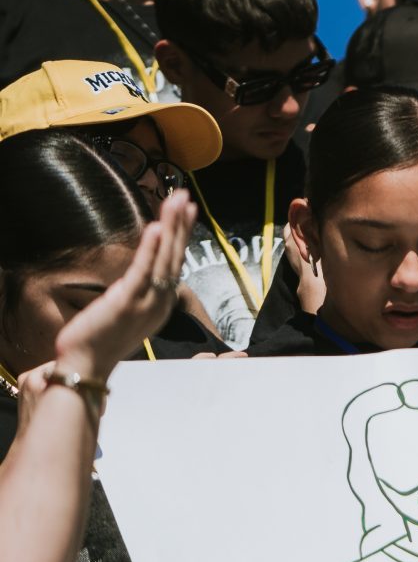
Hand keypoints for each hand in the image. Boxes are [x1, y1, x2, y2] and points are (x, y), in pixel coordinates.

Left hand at [53, 186, 190, 378]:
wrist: (87, 363)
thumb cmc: (101, 341)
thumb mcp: (124, 313)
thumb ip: (132, 294)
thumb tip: (134, 279)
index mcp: (160, 303)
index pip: (174, 262)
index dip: (181, 236)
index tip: (186, 213)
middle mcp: (160, 301)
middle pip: (175, 255)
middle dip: (181, 224)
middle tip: (186, 197)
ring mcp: (147, 301)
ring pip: (165, 258)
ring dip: (172, 227)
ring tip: (177, 202)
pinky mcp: (128, 301)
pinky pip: (144, 270)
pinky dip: (151, 248)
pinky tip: (156, 227)